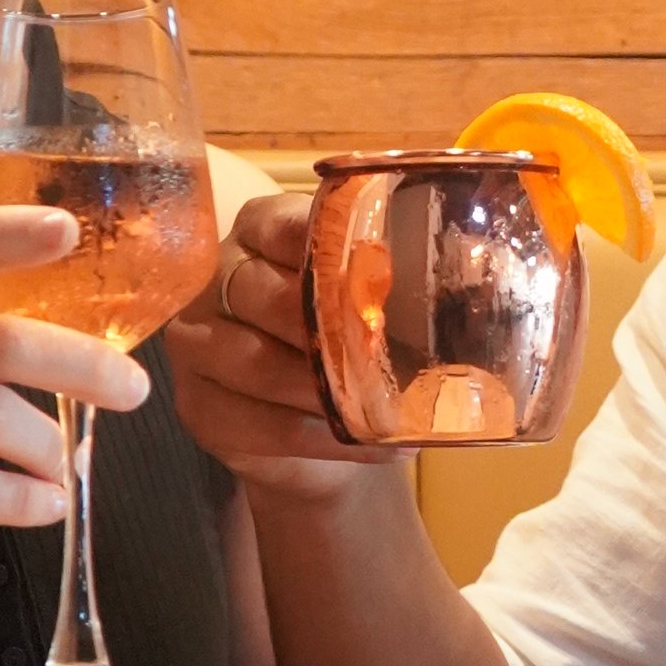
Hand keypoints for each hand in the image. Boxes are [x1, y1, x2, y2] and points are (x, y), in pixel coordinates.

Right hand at [162, 192, 392, 501]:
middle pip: (258, 293)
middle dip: (325, 325)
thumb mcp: (373, 297)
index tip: (371, 275)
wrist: (319, 429)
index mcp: (258, 230)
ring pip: (252, 361)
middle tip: (383, 351)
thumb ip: (397, 275)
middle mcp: (216, 279)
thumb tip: (469, 268)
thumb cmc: (352, 343)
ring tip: (383, 407)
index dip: (320, 248)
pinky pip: (255, 423)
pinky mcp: (199, 407)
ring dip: (325, 389)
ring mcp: (196, 345)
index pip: (277, 224)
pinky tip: (373, 441)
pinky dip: (321, 437)